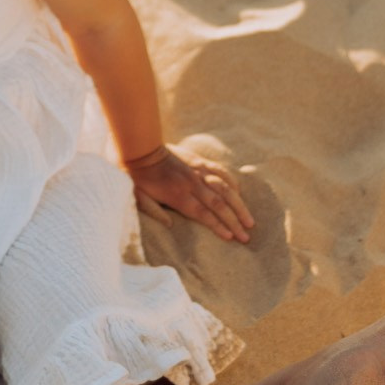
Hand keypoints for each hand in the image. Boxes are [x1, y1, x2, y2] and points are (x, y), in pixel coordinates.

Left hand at [127, 146, 254, 242]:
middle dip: (234, 221)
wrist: (139, 147)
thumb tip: (170, 225)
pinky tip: (239, 192)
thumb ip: (154, 212)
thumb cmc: (135, 176)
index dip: (219, 226)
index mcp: (177, 195)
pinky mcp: (198, 161)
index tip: (232, 237)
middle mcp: (192, 183)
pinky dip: (231, 181)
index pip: (203, 214)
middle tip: (247, 236)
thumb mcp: (138, 197)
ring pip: (225, 188)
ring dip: (239, 205)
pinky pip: (220, 171)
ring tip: (250, 220)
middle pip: (219, 204)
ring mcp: (197, 170)